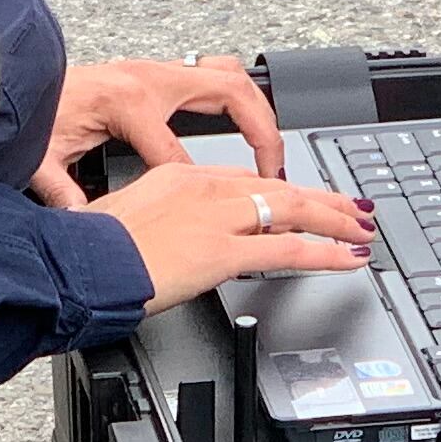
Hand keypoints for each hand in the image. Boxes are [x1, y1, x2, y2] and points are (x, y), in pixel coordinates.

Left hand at [31, 53, 286, 208]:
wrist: (20, 72)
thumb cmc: (34, 108)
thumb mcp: (41, 158)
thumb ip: (62, 194)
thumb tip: (81, 227)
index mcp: (129, 101)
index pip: (179, 155)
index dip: (197, 189)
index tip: (213, 214)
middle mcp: (150, 79)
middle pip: (231, 94)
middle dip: (261, 132)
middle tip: (275, 169)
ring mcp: (156, 70)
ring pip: (229, 74)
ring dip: (256, 107)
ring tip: (270, 145)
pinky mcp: (155, 71)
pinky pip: (214, 73)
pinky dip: (237, 97)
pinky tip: (243, 121)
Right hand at [95, 162, 374, 315]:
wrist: (80, 264)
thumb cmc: (91, 250)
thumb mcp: (125, 221)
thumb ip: (157, 224)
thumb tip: (167, 242)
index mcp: (179, 177)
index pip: (242, 180)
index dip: (279, 190)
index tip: (298, 200)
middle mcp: (204, 189)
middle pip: (277, 187)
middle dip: (321, 198)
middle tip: (351, 207)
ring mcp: (217, 218)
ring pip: (292, 211)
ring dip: (334, 220)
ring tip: (361, 229)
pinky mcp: (224, 250)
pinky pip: (289, 251)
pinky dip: (325, 254)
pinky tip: (347, 259)